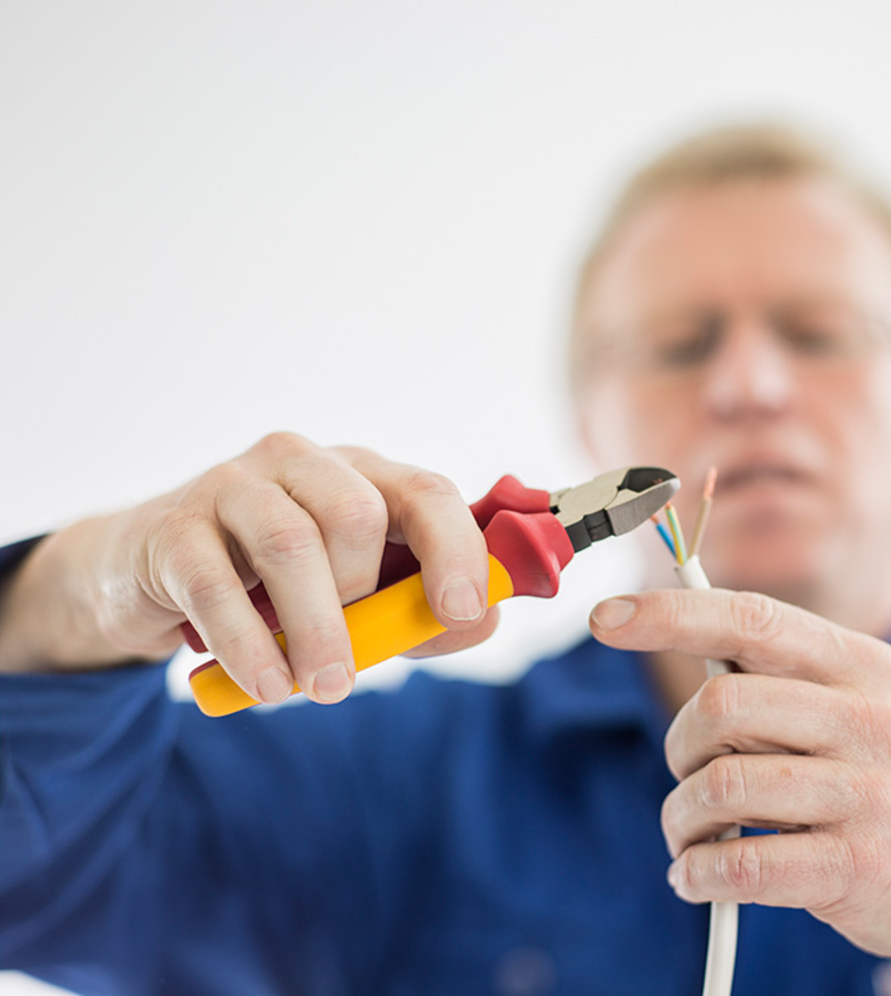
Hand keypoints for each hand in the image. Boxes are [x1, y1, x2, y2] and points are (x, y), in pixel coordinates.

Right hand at [0, 433, 497, 703]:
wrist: (147, 573)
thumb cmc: (272, 584)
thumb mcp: (353, 596)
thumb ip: (415, 611)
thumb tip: (481, 620)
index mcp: (359, 473)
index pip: (425, 490)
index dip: (455, 548)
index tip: (463, 609)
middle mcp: (300, 463)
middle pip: (357, 513)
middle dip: (367, 596)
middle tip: (357, 663)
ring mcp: (232, 487)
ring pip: (290, 544)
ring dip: (317, 628)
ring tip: (323, 688)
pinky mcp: (173, 529)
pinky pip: (217, 587)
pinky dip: (251, 646)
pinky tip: (269, 687)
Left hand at [590, 587, 890, 960]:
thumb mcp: (880, 701)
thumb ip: (798, 675)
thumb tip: (693, 644)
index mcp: (865, 666)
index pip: (750, 619)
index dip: (669, 615)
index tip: (605, 620)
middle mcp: (869, 720)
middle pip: (721, 703)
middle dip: (679, 744)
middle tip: (685, 774)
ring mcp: (868, 796)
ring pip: (722, 786)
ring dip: (681, 818)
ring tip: (688, 837)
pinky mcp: (859, 869)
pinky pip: (743, 866)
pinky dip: (699, 876)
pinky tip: (698, 879)